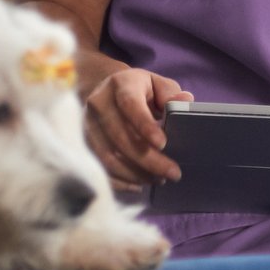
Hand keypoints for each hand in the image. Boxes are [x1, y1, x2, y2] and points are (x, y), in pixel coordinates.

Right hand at [82, 67, 191, 191]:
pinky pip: (100, 167)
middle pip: (120, 137)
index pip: (130, 105)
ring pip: (108, 156)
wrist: (107, 92)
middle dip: (148, 160)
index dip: (145, 125)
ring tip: (159, 179)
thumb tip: (185, 102)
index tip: (163, 144)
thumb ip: (171, 93)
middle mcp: (98, 103)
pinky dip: (120, 181)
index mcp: (120, 84)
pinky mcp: (84, 142)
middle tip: (173, 173)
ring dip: (136, 173)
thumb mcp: (158, 85)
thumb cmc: (140, 91)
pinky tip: (139, 184)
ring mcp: (87, 124)